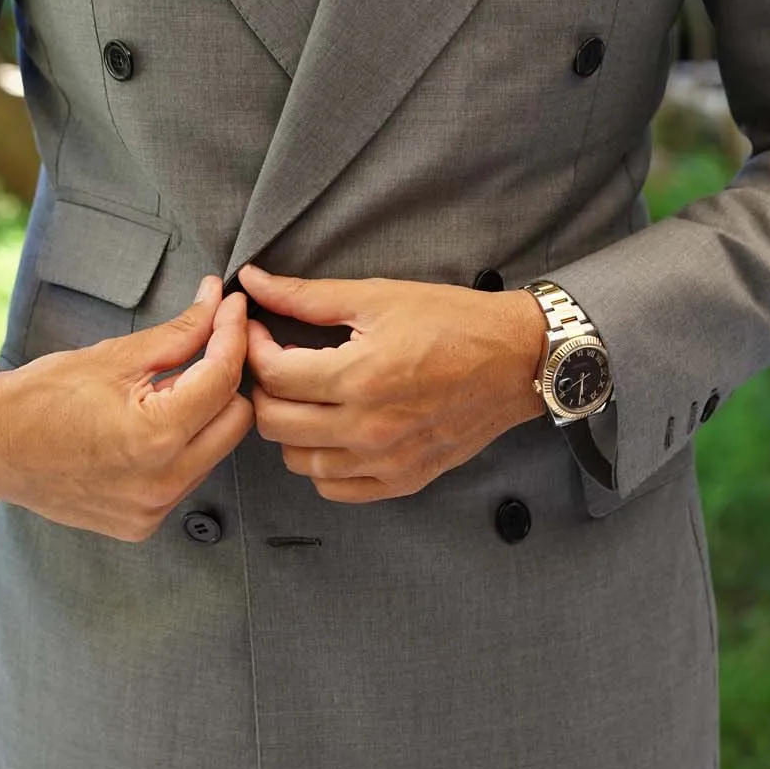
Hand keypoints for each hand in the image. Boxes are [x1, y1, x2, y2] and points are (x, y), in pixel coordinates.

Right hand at [0, 278, 253, 540]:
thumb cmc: (42, 396)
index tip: (233, 308)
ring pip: (216, 450)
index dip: (232, 334)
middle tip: (206, 344)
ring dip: (205, 414)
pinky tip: (152, 424)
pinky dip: (182, 447)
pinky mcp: (142, 525)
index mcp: (154, 437)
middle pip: (236, 419)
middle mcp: (160, 483)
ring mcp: (151, 510)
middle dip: (226, 377)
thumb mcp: (113, 356)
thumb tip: (218, 304)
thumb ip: (178, 334)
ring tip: (167, 388)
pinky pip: (188, 476)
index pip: (222, 378)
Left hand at [238, 263, 548, 503]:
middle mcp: (369, 427)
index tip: (259, 331)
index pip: (273, 375)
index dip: (253, 348)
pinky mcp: (403, 480)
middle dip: (263, 388)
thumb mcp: (379, 296)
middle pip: (275, 423)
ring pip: (299, 461)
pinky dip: (321, 464)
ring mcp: (387, 460)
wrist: (517, 360)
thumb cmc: (453, 322)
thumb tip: (253, 280)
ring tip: (305, 397)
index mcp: (360, 376)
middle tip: (277, 364)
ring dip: (289, 428)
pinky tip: (331, 432)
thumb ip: (307, 295)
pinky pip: (335, 487)